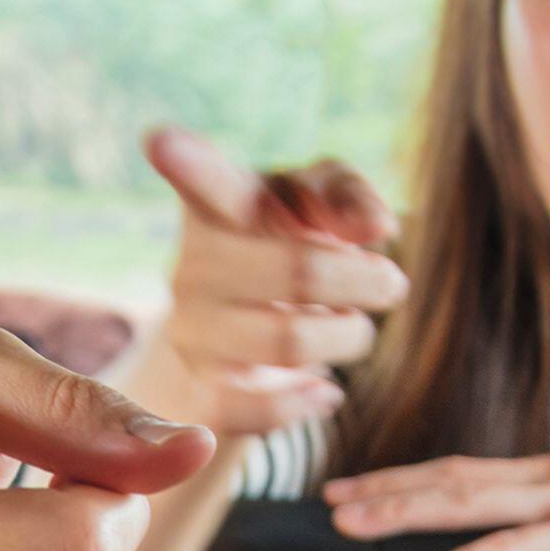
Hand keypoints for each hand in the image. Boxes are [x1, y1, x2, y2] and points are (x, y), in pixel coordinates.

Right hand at [135, 127, 403, 437]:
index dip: (184, 160)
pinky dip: (305, 403)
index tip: (160, 139)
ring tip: (352, 327)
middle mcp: (193, 265)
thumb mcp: (318, 201)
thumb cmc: (287, 243)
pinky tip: (325, 393)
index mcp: (219, 204)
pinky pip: (259, 411)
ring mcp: (191, 331)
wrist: (239, 329)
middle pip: (300, 273)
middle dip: (363, 281)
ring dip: (347, 336)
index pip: (204, 180)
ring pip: (290, 342)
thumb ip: (348, 194)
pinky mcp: (200, 392)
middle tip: (389, 282)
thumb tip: (376, 226)